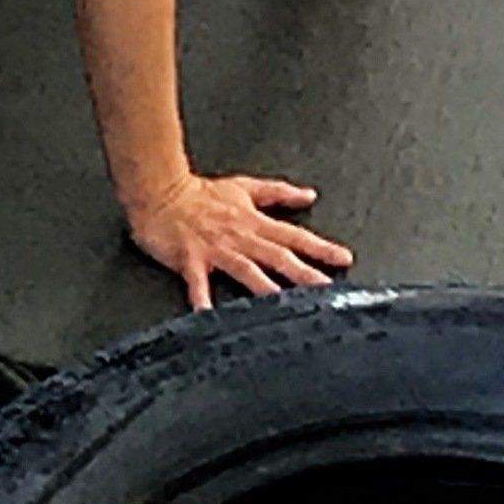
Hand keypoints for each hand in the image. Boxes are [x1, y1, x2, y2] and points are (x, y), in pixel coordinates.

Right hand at [127, 172, 353, 313]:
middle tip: (326, 288)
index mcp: (253, 222)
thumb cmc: (199, 193)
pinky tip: (208, 315)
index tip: (344, 259)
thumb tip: (309, 195)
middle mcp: (240, 237)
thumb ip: (278, 193)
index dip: (320, 248)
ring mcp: (216, 249)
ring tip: (283, 305)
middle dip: (303, 273)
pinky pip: (198, 283)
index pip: (294, 236)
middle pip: (277, 256)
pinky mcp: (190, 259)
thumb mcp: (244, 187)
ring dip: (266, 288)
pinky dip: (203, 298)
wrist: (160, 190)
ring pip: (246, 270)